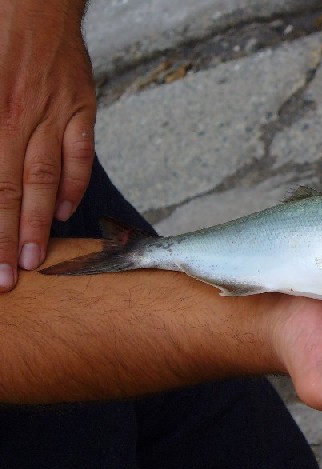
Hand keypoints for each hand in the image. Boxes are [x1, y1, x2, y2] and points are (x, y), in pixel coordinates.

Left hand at [0, 1, 94, 290]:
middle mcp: (18, 120)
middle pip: (15, 191)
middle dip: (12, 239)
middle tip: (12, 277)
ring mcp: (54, 116)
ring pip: (48, 179)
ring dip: (43, 222)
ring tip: (39, 258)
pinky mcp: (80, 109)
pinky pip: (80, 155)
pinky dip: (75, 185)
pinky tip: (68, 210)